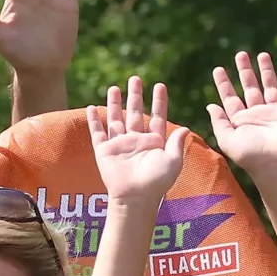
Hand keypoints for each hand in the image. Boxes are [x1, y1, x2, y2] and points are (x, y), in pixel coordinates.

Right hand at [87, 78, 187, 207]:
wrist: (135, 197)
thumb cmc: (156, 182)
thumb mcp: (173, 161)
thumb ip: (177, 143)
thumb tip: (185, 128)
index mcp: (153, 142)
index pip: (157, 117)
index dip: (159, 102)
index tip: (160, 86)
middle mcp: (136, 141)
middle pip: (135, 113)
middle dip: (135, 96)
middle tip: (135, 79)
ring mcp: (119, 145)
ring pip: (116, 119)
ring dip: (114, 103)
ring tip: (114, 87)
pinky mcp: (104, 151)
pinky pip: (97, 133)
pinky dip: (94, 120)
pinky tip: (91, 107)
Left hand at [207, 51, 276, 176]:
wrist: (273, 164)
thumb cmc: (249, 156)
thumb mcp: (226, 139)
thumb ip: (218, 122)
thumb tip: (209, 105)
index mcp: (240, 120)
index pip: (230, 97)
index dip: (224, 83)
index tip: (218, 69)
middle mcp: (256, 114)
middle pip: (250, 87)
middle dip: (245, 71)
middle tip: (240, 54)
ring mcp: (274, 113)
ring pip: (270, 86)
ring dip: (266, 71)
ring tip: (262, 55)